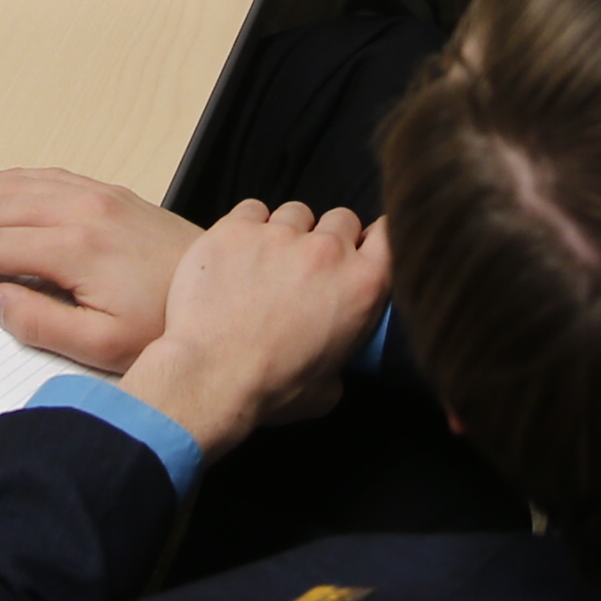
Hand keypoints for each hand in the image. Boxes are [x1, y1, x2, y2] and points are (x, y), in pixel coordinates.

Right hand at [0, 168, 197, 372]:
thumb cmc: (168, 326)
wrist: (231, 294)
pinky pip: (50, 176)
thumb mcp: (102, 345)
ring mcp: (100, 197)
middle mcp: (84, 211)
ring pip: (19, 186)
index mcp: (76, 247)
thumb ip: (39, 323)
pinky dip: (13, 178)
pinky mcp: (114, 196)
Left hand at [119, 199, 387, 461]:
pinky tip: (237, 252)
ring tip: (266, 262)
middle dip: (329, 239)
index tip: (360, 251)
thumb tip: (334, 355)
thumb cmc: (273, 390)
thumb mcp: (330, 388)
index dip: (373, 241)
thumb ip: (342, 356)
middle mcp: (328, 250)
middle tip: (307, 268)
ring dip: (288, 233)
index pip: (389, 236)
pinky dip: (248, 227)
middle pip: (342, 219)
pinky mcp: (237, 227)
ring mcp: (281, 233)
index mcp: (363, 286)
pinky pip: (252, 210)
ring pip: (296, 213)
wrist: (211, 377)